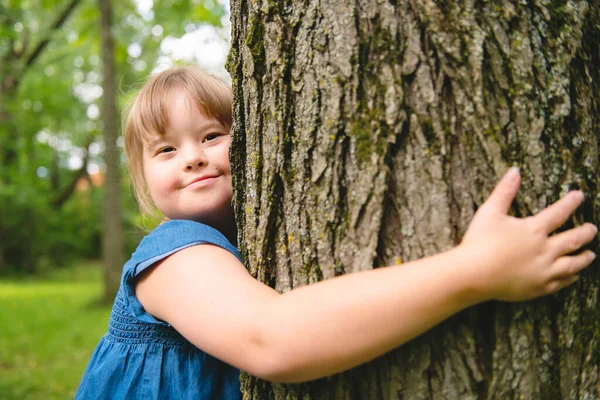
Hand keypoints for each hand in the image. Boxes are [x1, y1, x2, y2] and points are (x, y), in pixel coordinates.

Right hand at [461, 167, 596, 301]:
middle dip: (585, 233)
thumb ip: (504, 191)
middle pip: (572, 240)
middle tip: (592, 228)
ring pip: (572, 264)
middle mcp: (544, 250)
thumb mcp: (489, 212)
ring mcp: (543, 271)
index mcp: (534, 230)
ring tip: (590, 255)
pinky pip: (560, 283)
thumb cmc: (479, 241)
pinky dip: (569, 278)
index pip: (559, 213)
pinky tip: (573, 276)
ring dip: (583, 258)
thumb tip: (515, 170)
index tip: (580, 196)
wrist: (473, 274)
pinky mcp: (537, 288)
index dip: (571, 202)